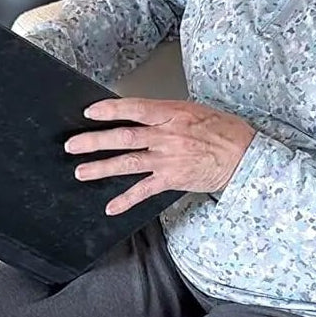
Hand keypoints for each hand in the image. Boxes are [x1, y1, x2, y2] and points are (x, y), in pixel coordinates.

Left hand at [65, 98, 255, 215]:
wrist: (243, 155)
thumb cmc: (221, 130)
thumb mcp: (193, 110)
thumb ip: (165, 113)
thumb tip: (140, 113)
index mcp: (171, 114)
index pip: (134, 109)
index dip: (110, 110)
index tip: (90, 112)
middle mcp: (166, 136)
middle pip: (124, 136)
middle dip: (94, 141)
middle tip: (73, 145)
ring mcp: (168, 158)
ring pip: (128, 162)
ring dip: (102, 167)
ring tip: (81, 172)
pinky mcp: (172, 179)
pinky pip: (144, 190)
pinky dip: (126, 200)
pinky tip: (111, 207)